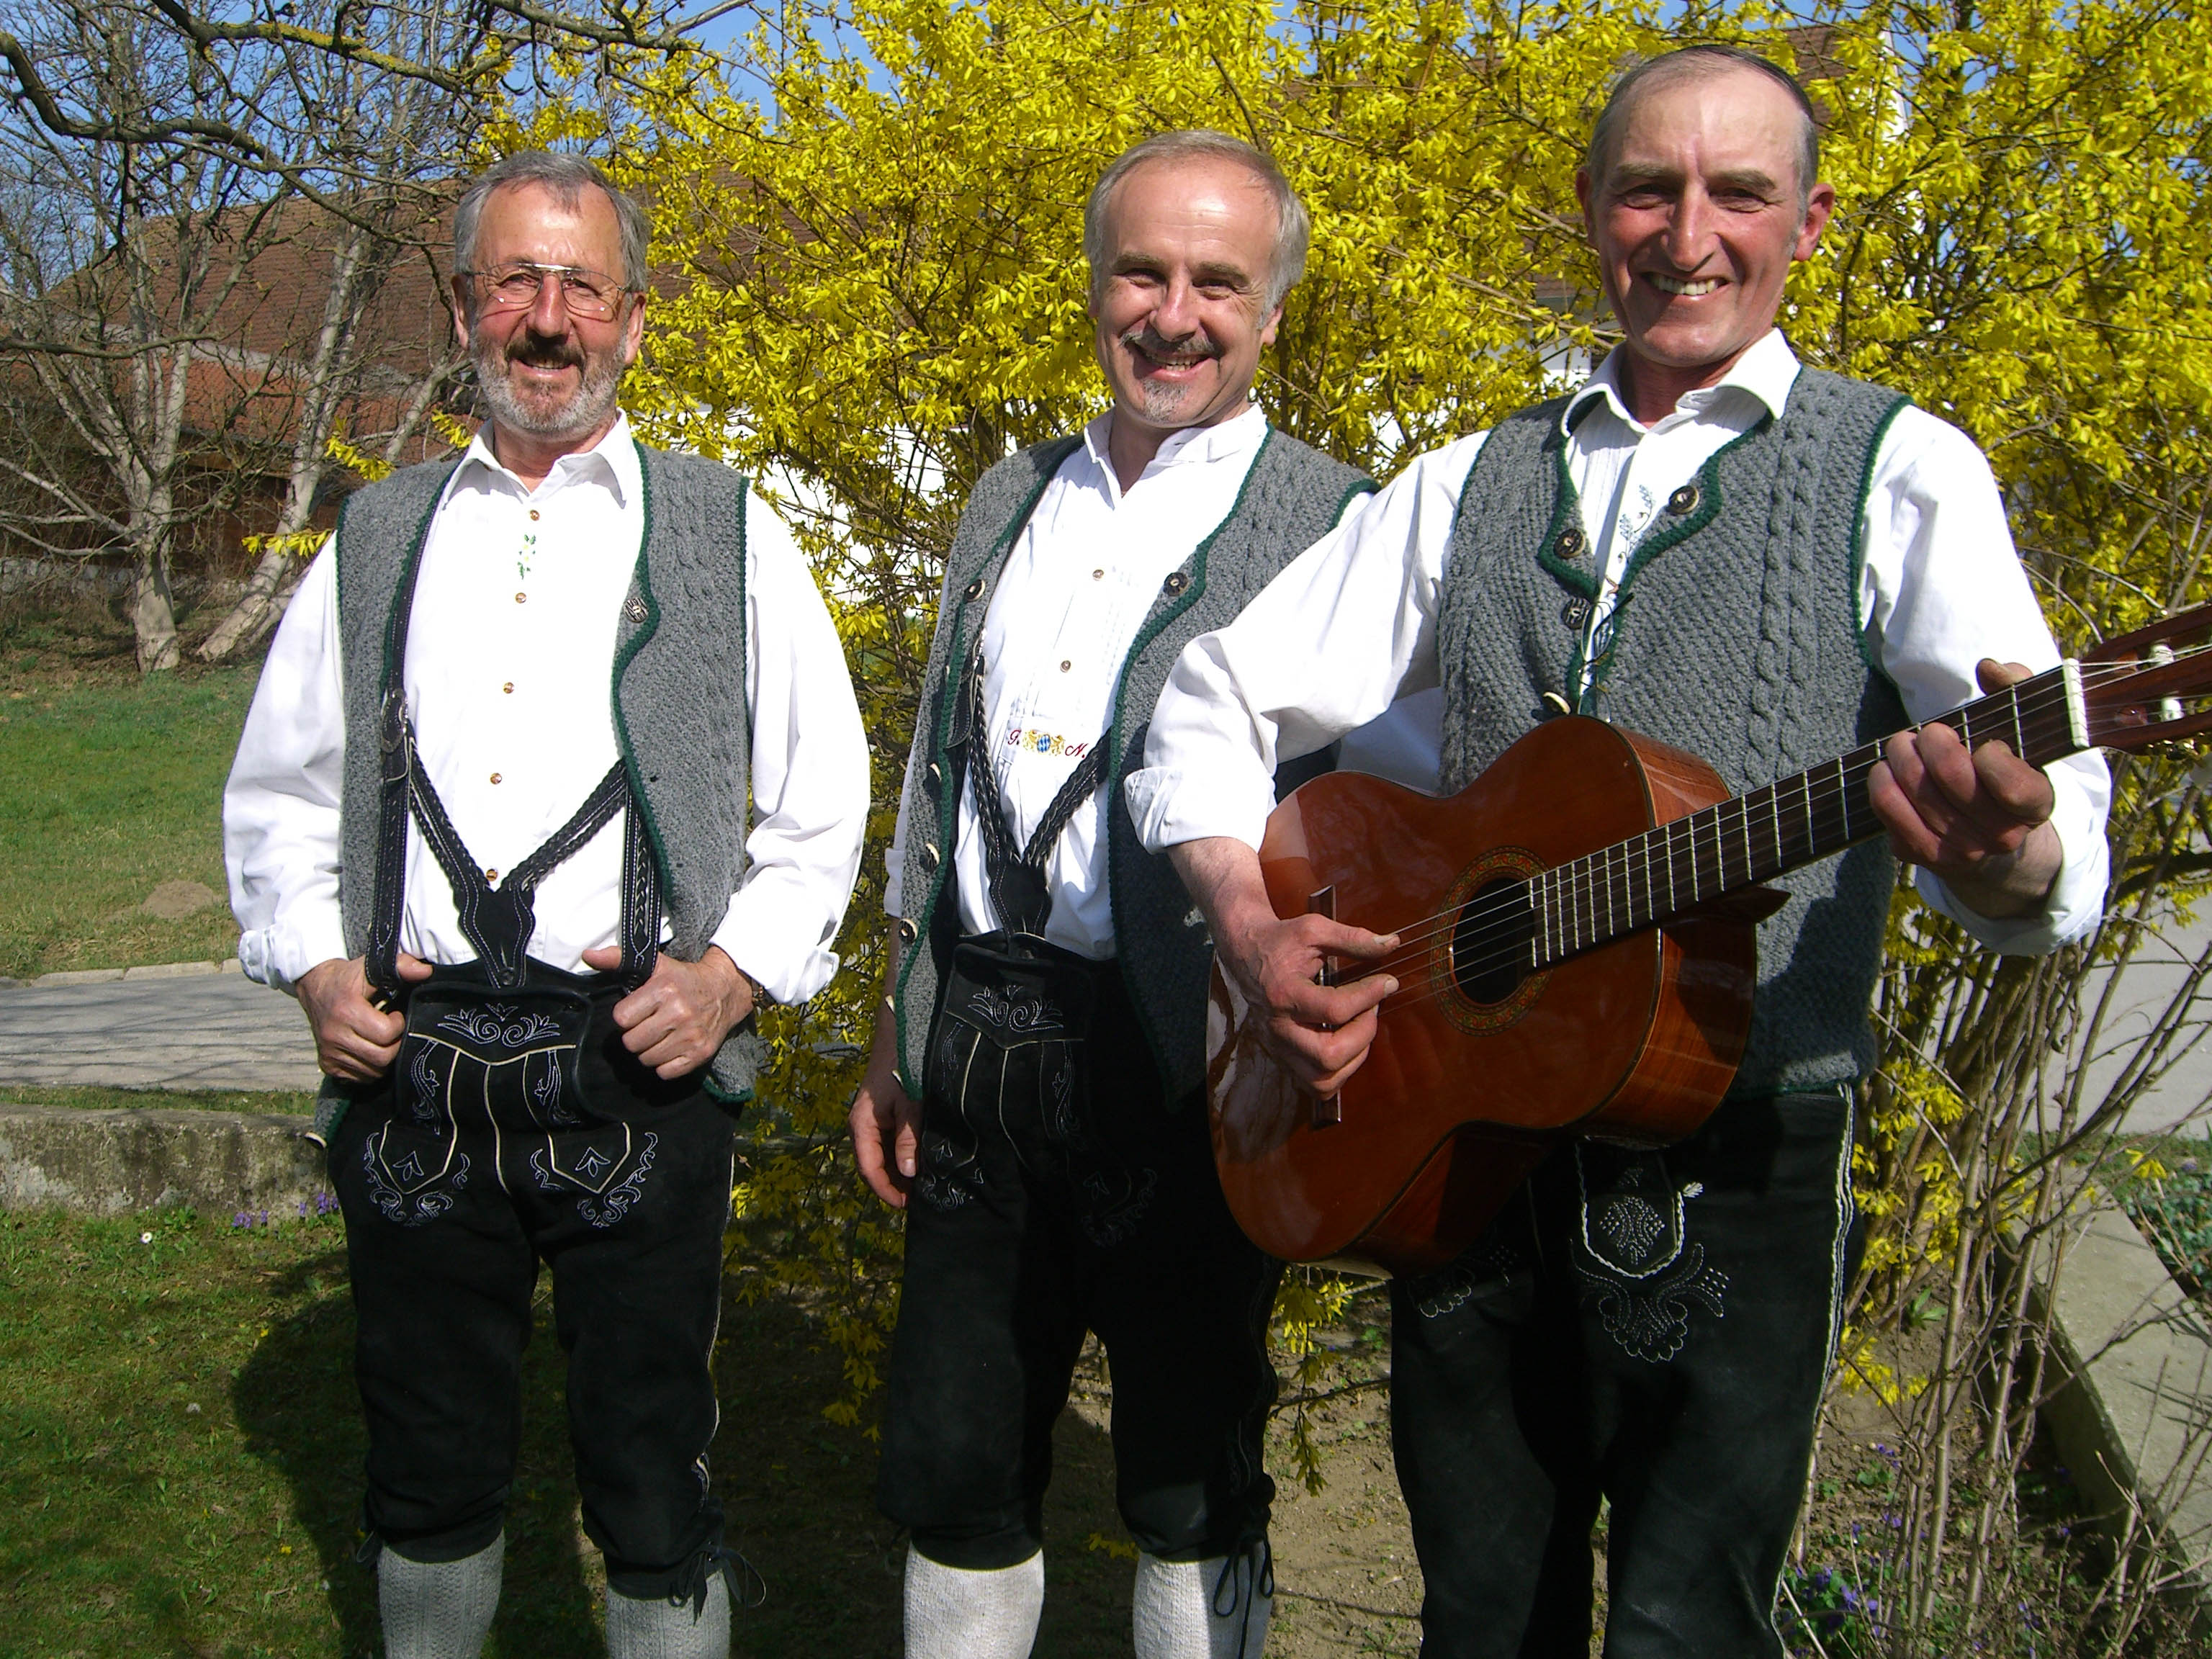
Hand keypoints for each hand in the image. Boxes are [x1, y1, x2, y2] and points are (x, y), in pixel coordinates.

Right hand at [296, 952, 431, 1081]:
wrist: (315, 987)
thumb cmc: (347, 978)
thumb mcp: (372, 965)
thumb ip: (401, 965)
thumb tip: (425, 972)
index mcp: (346, 1011)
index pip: (386, 1034)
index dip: (398, 1026)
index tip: (396, 1016)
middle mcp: (334, 1035)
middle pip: (381, 1058)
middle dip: (395, 1045)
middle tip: (392, 1031)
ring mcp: (329, 1052)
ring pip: (372, 1071)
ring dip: (384, 1058)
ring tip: (380, 1039)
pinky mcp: (326, 1064)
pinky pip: (359, 1077)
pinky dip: (370, 1068)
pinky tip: (369, 1049)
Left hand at [581, 944, 754, 1078]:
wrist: (724, 991)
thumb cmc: (683, 979)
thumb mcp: (654, 964)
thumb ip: (617, 958)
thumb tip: (587, 955)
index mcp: (664, 990)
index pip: (622, 1019)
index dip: (626, 1016)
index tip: (637, 1011)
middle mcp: (679, 1013)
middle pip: (632, 1042)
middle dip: (635, 1035)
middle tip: (647, 1025)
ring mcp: (691, 1036)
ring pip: (647, 1059)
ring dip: (648, 1051)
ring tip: (659, 1036)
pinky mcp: (700, 1054)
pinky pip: (665, 1072)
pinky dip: (664, 1064)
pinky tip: (670, 1048)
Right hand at [848, 1032, 919, 1209]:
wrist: (900, 1035)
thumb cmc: (904, 1068)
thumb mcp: (910, 1104)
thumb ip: (908, 1138)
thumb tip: (909, 1172)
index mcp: (862, 1125)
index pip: (869, 1169)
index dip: (886, 1190)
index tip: (905, 1205)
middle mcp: (861, 1126)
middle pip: (872, 1166)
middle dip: (892, 1185)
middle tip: (917, 1200)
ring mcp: (870, 1121)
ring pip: (879, 1156)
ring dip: (896, 1172)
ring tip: (919, 1187)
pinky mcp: (880, 1115)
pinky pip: (886, 1143)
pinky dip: (899, 1156)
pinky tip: (917, 1162)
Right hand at [1171, 837, 1399, 1096]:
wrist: (1244, 952)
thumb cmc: (1280, 940)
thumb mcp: (1314, 929)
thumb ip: (1353, 938)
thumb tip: (1393, 944)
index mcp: (1283, 993)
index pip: (1334, 1009)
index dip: (1369, 996)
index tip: (1388, 981)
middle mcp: (1277, 1028)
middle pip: (1328, 1055)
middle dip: (1364, 1033)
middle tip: (1373, 1008)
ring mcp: (1278, 1047)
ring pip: (1322, 1080)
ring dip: (1355, 1057)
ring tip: (1362, 1027)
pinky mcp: (1282, 1056)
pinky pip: (1315, 1085)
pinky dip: (1339, 1072)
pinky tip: (1349, 1043)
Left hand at [1867, 658, 2063, 919]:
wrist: (1991, 842)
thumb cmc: (2004, 770)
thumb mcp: (2021, 731)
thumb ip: (2015, 691)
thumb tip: (1989, 668)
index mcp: (2036, 805)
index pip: (2013, 784)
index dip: (1991, 756)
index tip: (1983, 743)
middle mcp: (2001, 836)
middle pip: (1951, 778)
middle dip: (1932, 741)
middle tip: (1929, 731)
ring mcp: (1961, 851)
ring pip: (1914, 791)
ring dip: (1900, 756)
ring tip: (1903, 744)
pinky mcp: (1922, 856)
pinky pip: (1888, 810)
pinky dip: (1881, 781)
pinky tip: (1887, 769)